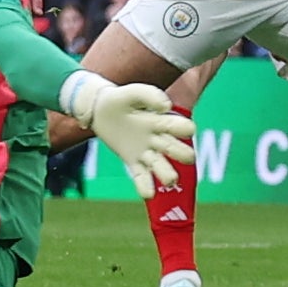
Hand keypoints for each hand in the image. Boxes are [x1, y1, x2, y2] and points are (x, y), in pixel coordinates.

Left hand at [60, 73, 193, 198]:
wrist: (98, 109)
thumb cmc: (120, 99)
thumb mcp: (132, 92)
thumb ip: (149, 95)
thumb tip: (166, 107)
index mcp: (161, 121)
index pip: (179, 127)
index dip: (185, 129)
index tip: (189, 129)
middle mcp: (157, 139)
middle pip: (175, 150)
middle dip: (182, 154)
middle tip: (188, 157)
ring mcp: (145, 152)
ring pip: (160, 166)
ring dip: (167, 174)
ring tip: (170, 180)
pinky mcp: (132, 161)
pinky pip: (141, 176)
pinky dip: (144, 186)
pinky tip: (148, 194)